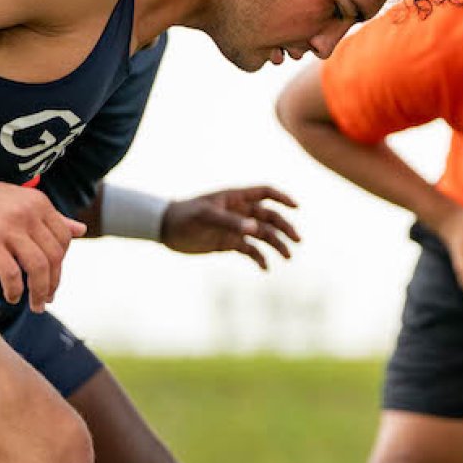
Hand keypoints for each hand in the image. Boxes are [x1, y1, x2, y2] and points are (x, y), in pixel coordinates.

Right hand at [0, 179, 85, 310]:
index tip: (53, 278)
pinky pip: (12, 274)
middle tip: (46, 299)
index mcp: (39, 203)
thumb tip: (81, 230)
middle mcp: (28, 213)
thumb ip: (50, 218)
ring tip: (35, 305)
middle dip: (53, 282)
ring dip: (40, 291)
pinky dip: (15, 290)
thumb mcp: (21, 201)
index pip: (64, 238)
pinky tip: (12, 297)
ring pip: (39, 267)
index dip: (61, 262)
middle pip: (55, 255)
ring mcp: (8, 227)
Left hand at [161, 186, 299, 268]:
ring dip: (277, 245)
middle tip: (297, 241)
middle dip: (285, 228)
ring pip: (264, 235)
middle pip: (270, 217)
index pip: (265, 193)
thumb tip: (254, 228)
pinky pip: (251, 250)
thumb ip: (230, 221)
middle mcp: (240, 212)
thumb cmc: (184, 216)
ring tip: (286, 258)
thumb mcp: (206, 216)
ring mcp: (236, 228)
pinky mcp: (230, 243)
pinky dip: (259, 258)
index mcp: (236, 198)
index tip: (296, 208)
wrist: (166, 230)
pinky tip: (265, 269)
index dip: (283, 198)